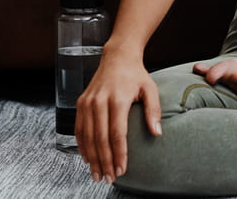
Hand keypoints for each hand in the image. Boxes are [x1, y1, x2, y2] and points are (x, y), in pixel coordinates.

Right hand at [75, 49, 161, 184]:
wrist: (117, 57)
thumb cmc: (136, 75)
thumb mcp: (150, 89)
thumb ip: (153, 111)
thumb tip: (157, 133)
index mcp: (118, 99)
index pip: (116, 133)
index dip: (118, 154)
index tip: (122, 169)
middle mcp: (99, 101)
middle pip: (100, 139)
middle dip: (104, 161)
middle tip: (109, 178)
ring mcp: (87, 102)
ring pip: (87, 137)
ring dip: (92, 158)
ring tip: (98, 174)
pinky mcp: (80, 103)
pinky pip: (79, 129)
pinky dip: (82, 146)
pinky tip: (88, 158)